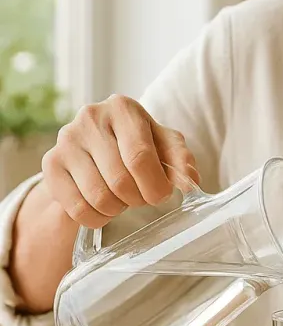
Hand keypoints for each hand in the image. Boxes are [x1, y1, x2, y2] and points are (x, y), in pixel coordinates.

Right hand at [41, 95, 199, 227]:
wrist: (96, 149)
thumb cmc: (138, 144)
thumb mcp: (165, 146)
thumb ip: (181, 161)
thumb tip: (189, 182)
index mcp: (123, 108)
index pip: (140, 157)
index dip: (155, 185)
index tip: (162, 195)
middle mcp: (90, 118)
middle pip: (120, 180)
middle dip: (139, 198)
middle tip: (143, 197)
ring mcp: (66, 140)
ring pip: (99, 197)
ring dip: (118, 208)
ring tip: (124, 199)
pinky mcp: (50, 164)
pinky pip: (77, 208)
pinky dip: (98, 218)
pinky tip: (105, 208)